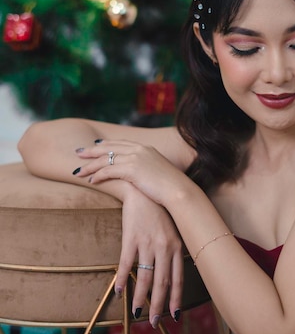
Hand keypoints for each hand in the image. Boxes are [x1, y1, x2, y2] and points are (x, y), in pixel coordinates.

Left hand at [74, 139, 190, 206]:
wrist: (178, 190)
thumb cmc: (170, 186)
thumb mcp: (158, 171)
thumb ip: (147, 168)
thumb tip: (141, 174)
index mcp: (145, 148)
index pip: (120, 143)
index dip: (106, 144)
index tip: (95, 146)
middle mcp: (139, 149)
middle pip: (109, 147)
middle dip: (91, 151)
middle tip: (78, 153)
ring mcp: (135, 158)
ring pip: (105, 160)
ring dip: (90, 166)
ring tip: (78, 172)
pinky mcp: (131, 169)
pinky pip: (108, 171)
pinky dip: (97, 176)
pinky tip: (91, 181)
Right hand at [117, 186, 183, 326]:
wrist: (142, 189)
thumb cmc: (158, 210)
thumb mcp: (172, 229)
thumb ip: (174, 250)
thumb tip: (175, 271)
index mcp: (177, 246)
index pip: (178, 278)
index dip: (175, 298)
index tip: (174, 316)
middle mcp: (164, 247)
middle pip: (162, 282)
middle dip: (158, 305)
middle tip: (153, 322)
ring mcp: (147, 243)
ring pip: (144, 277)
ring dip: (140, 298)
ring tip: (136, 312)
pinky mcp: (131, 238)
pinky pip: (125, 263)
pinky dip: (121, 279)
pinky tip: (118, 291)